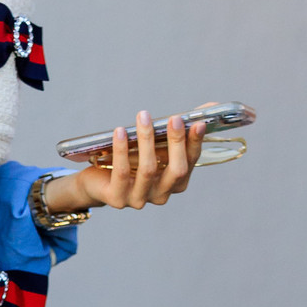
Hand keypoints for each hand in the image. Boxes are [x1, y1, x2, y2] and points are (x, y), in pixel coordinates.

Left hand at [48, 111, 205, 213]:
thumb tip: (210, 107)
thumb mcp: (155, 145)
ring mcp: (140, 199)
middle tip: (174, 119)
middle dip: (177, 143)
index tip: (198, 123)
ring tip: (144, 116)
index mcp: (176, 183)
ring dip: (147, 140)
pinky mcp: (117, 199)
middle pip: (176, 170)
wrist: (96, 181)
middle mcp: (162, 194)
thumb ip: (178, 129)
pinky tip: (121, 131)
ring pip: (149, 169)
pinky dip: (122, 149)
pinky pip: (122, 172)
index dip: (195, 142)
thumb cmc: (130, 159)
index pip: (191, 162)